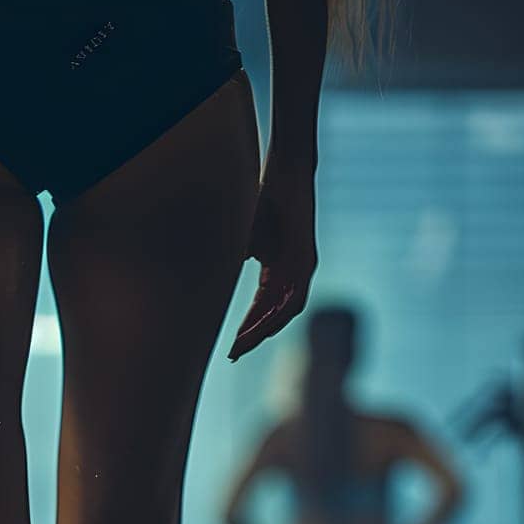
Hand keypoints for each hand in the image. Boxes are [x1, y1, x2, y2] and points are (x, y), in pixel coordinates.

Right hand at [229, 166, 316, 361]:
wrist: (290, 170)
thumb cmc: (266, 196)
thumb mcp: (245, 234)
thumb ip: (239, 257)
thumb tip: (216, 274)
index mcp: (277, 269)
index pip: (261, 308)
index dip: (247, 328)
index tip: (231, 347)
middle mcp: (294, 273)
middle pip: (275, 316)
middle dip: (253, 336)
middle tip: (234, 354)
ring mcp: (304, 267)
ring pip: (287, 311)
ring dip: (265, 329)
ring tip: (245, 343)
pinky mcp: (307, 258)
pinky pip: (296, 294)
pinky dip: (280, 311)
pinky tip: (265, 324)